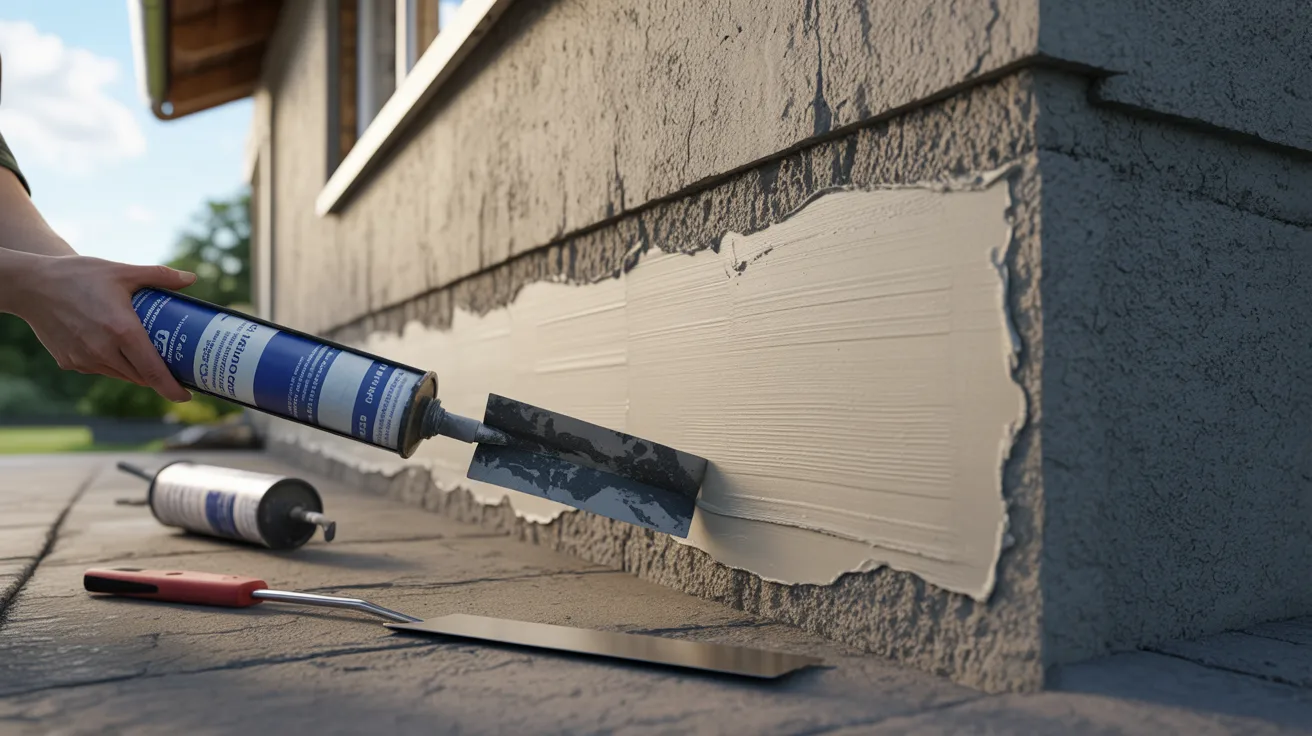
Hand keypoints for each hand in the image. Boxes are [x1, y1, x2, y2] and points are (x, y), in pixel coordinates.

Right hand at [7, 254, 196, 402]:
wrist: (31, 286)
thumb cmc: (78, 275)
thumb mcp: (121, 271)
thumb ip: (159, 275)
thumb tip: (191, 278)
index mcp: (122, 331)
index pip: (153, 371)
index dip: (172, 388)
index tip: (186, 396)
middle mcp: (104, 351)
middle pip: (141, 376)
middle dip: (159, 377)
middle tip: (176, 369)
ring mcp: (85, 360)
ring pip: (121, 375)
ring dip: (137, 370)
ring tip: (150, 357)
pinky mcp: (70, 363)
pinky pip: (101, 369)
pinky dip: (114, 363)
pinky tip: (117, 348)